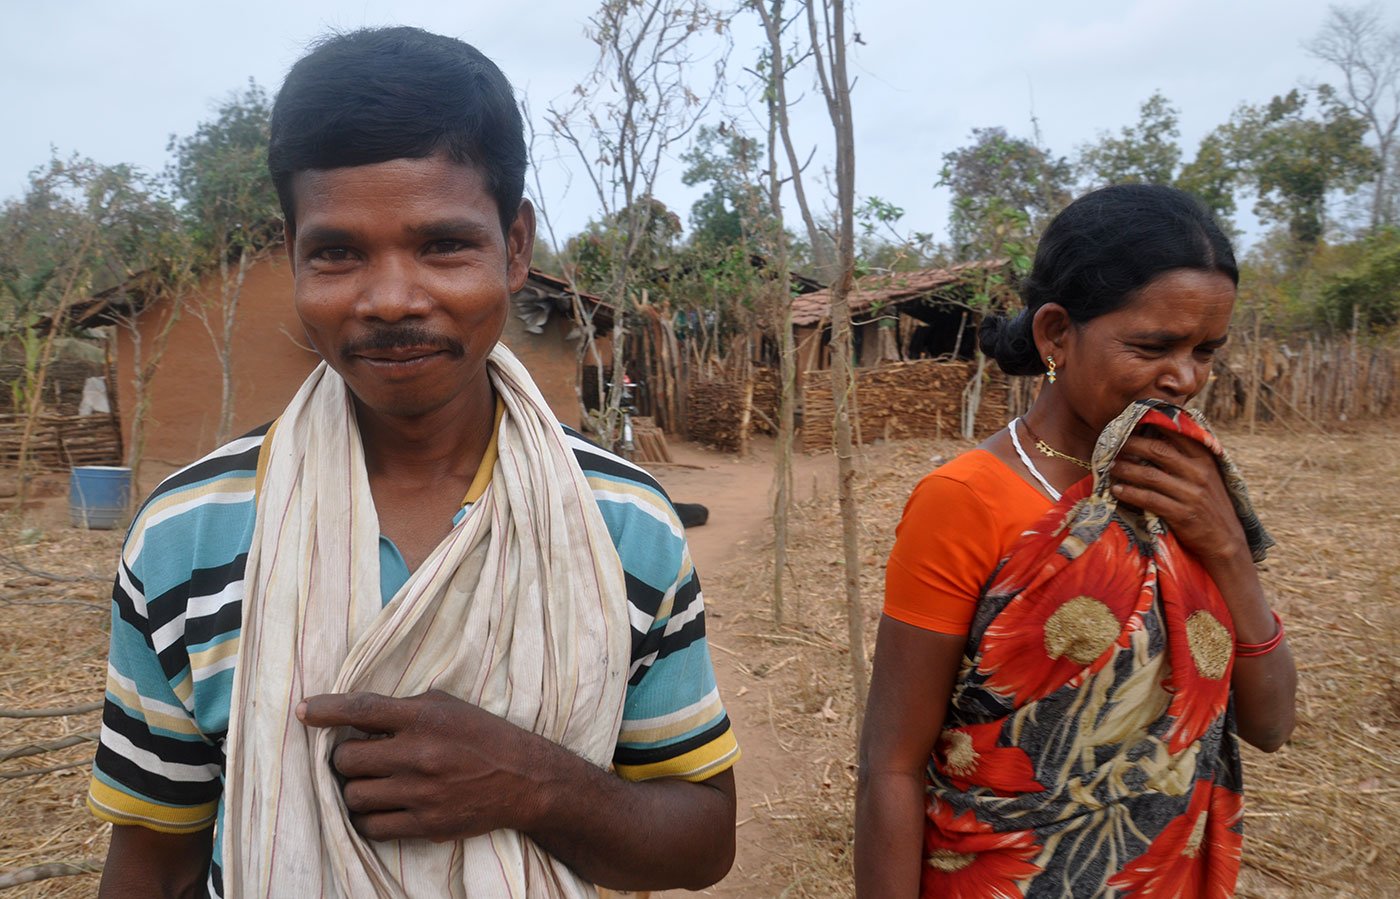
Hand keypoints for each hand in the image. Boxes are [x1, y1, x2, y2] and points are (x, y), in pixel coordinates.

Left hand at [297, 690, 540, 842]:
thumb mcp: (448, 706)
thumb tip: (355, 716)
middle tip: (356, 756)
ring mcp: (422, 793)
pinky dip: (365, 818)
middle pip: (347, 759)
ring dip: (353, 788)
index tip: (303, 711)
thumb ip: (404, 708)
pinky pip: (372, 827)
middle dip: (343, 757)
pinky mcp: (426, 825)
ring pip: (354, 795)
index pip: (361, 709)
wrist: (523, 780)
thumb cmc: (483, 735)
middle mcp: (420, 754)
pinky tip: (376, 807)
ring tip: (368, 782)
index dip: (326, 709)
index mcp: (425, 718)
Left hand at [1108, 428, 1246, 568]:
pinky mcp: (1182, 514)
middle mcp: (1199, 473)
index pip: (1177, 433)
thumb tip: (1156, 439)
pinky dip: (1130, 493)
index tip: (1132, 422)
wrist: (1225, 539)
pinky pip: (1149, 499)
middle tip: (1113, 445)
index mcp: (1205, 459)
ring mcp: (1191, 494)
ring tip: (1111, 467)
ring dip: (1125, 470)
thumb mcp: (1207, 476)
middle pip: (1157, 450)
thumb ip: (1187, 459)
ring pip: (1149, 475)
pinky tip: (1116, 490)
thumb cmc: (1209, 504)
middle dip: (1131, 445)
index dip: (1152, 424)